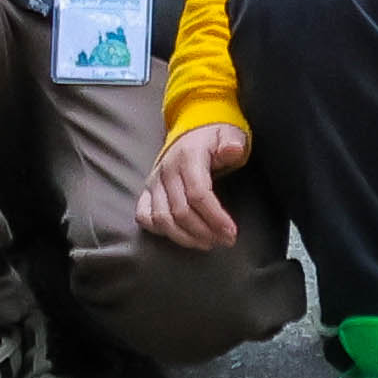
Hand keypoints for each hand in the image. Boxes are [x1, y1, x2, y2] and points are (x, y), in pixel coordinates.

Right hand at [141, 119, 252, 252]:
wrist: (191, 134)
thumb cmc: (213, 140)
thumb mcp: (227, 135)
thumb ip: (231, 143)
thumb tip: (233, 150)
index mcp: (188, 157)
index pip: (198, 194)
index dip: (215, 217)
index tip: (231, 232)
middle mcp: (167, 170)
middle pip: (181, 211)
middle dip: (205, 231)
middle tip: (224, 240)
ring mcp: (154, 182)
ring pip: (162, 219)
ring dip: (185, 237)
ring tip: (207, 243)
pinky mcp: (147, 191)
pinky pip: (144, 216)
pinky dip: (160, 231)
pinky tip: (181, 236)